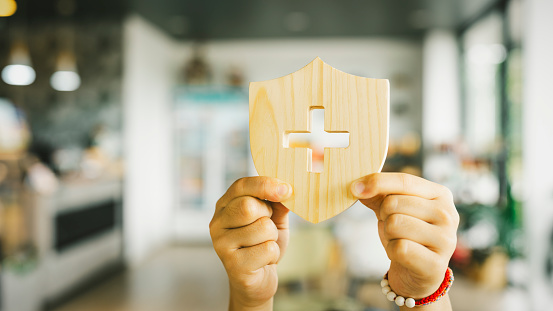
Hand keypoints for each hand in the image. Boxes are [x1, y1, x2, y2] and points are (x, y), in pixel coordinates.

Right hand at [210, 177, 291, 310]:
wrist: (259, 279)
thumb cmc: (263, 243)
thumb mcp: (273, 218)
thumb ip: (277, 202)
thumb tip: (287, 190)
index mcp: (225, 205)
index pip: (241, 185)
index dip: (265, 184)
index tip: (286, 189)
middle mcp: (217, 223)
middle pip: (249, 206)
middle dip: (268, 216)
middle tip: (267, 228)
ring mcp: (221, 244)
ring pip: (263, 228)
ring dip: (272, 237)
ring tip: (263, 245)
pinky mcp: (233, 264)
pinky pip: (267, 249)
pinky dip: (273, 254)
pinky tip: (262, 260)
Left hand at [351, 173, 458, 300]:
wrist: (417, 272)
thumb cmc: (405, 234)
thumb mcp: (392, 209)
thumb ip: (377, 194)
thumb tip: (357, 187)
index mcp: (440, 194)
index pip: (404, 180)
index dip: (377, 182)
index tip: (354, 188)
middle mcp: (447, 214)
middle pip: (394, 203)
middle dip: (384, 216)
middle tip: (393, 227)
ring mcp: (445, 240)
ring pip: (394, 224)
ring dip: (388, 234)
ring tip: (399, 240)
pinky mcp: (436, 264)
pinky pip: (399, 248)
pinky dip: (392, 251)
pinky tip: (403, 255)